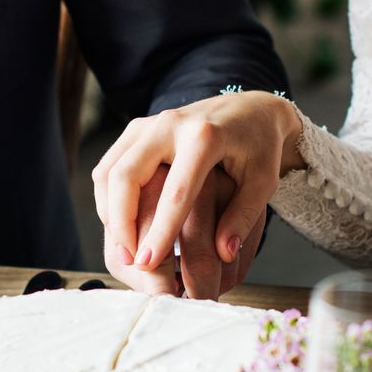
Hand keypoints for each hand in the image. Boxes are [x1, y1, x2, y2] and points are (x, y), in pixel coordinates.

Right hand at [94, 93, 301, 290]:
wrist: (248, 108)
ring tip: (125, 249)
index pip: (175, 191)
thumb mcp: (264, 181)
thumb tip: (224, 253)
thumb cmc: (258, 146)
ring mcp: (147, 124)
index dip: (160, 230)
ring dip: (110, 213)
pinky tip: (122, 226)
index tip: (149, 262)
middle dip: (121, 222)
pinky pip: (108, 166)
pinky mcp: (136, 130)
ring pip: (108, 171)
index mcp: (204, 137)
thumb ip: (243, 216)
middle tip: (130, 260)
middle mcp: (169, 125)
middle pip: (126, 176)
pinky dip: (108, 199)